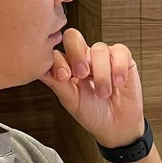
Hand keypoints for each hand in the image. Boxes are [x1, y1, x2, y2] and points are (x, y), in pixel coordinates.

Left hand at [40, 28, 145, 148]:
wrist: (116, 125)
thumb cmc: (92, 113)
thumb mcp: (71, 100)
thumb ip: (57, 83)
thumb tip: (38, 70)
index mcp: (67, 66)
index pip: (57, 52)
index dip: (59, 62)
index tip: (63, 78)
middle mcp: (84, 57)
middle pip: (73, 37)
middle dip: (77, 55)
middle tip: (82, 75)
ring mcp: (103, 56)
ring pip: (98, 49)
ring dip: (101, 74)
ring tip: (103, 93)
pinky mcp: (123, 58)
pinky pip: (120, 51)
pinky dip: (118, 68)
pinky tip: (118, 83)